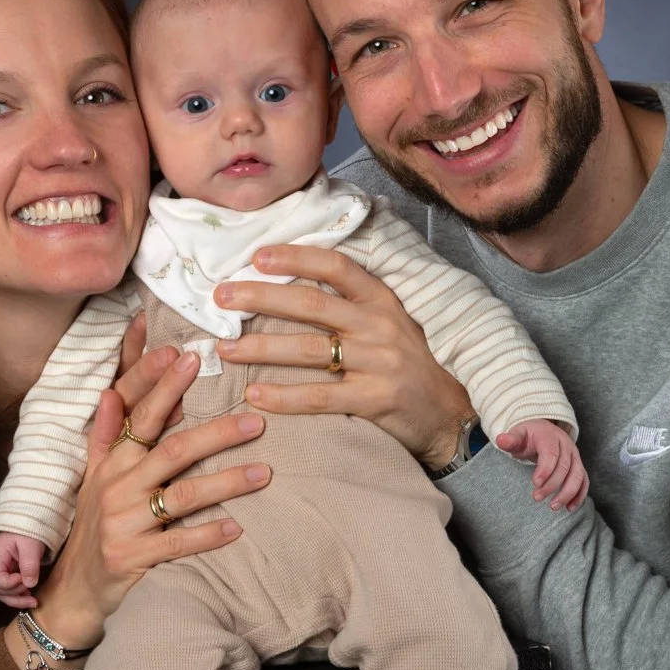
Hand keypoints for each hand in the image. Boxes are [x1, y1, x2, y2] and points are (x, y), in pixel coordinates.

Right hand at [0, 532, 46, 607]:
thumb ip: (30, 564)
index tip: (23, 579)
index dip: (8, 583)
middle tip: (31, 595)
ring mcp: (0, 569)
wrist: (29, 521)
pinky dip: (18, 595)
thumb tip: (30, 584)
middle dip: (14, 595)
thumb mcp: (31, 545)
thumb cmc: (28, 529)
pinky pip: (8, 589)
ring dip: (16, 599)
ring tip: (32, 601)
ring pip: (1, 592)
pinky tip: (29, 596)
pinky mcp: (8, 573)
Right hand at [26, 346, 271, 650]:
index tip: (190, 359)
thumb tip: (112, 392)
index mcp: (113, 462)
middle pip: (173, 451)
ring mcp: (124, 522)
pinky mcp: (133, 557)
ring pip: (183, 495)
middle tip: (256, 420)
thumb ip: (106, 434)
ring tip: (263, 472)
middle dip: (216, 432)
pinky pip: (178, 543)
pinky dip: (208, 535)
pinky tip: (236, 527)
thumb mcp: (94, 477)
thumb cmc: (94, 524)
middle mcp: (117, 487)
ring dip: (226, 482)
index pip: (142, 417)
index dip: (164, 386)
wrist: (75, 588)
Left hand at [212, 244, 473, 467]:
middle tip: (221, 298)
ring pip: (308, 349)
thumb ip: (347, 304)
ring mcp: (378, 363)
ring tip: (225, 349)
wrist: (448, 413)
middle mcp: (380, 325)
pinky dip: (283, 396)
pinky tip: (254, 395)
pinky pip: (319, 397)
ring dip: (261, 348)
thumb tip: (286, 285)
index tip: (257, 256)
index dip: (296, 257)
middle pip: (311, 304)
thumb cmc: (405, 364)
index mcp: (381, 299)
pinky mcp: (375, 400)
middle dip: (260, 297)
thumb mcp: (386, 322)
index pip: (336, 266)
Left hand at [496, 419, 588, 510]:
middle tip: (537, 498)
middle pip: (564, 467)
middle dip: (552, 485)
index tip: (535, 483)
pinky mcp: (578, 466)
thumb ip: (510, 440)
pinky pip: (584, 481)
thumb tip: (501, 440)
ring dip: (568, 493)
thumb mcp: (517, 435)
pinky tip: (569, 507)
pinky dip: (579, 495)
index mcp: (550, 436)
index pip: (551, 454)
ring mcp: (575, 456)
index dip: (545, 470)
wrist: (543, 431)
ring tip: (553, 507)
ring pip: (577, 475)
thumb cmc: (528, 436)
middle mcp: (566, 445)